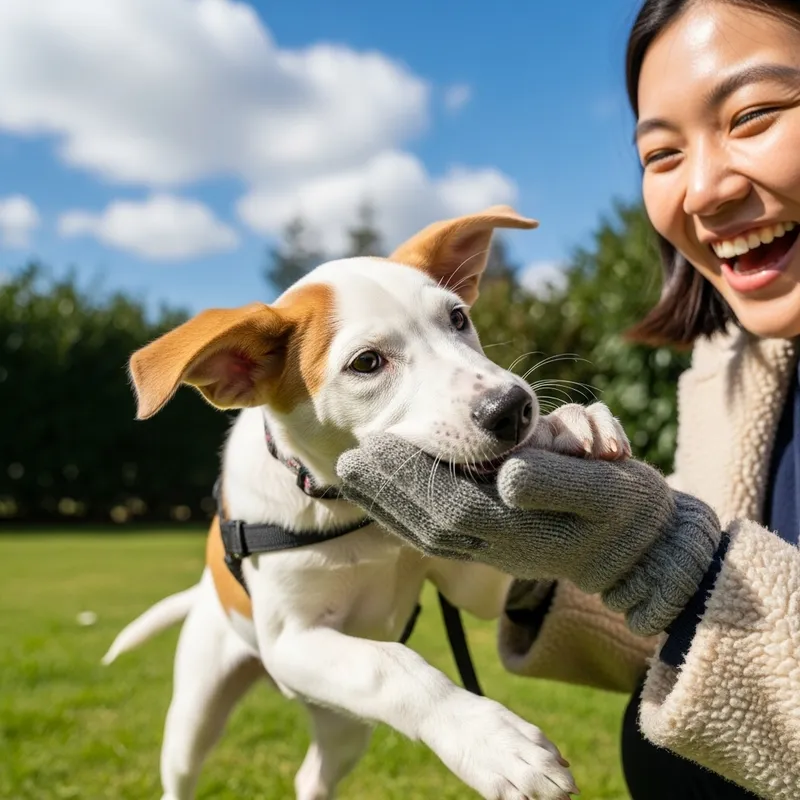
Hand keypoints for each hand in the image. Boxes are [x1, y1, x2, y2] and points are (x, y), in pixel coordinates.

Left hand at [336, 408, 720, 635]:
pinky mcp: (493, 536)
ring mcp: (491, 543)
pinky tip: (387, 492)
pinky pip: (439, 527)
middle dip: (386, 490)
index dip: (409, 479)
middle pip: (427, 518)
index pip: (449, 504)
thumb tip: (508, 474)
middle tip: (345, 461)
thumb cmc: (627, 513)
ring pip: (428, 525)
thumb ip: (557, 485)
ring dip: (390, 501)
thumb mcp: (607, 494)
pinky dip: (409, 511)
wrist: (642, 549)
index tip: (370, 450)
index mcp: (518, 531)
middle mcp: (495, 541)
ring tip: (354, 472)